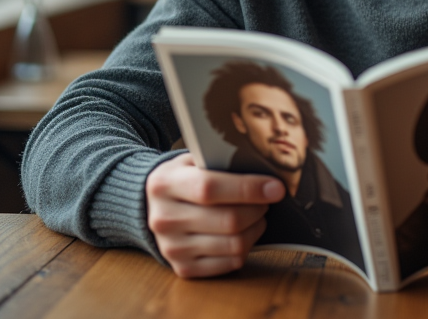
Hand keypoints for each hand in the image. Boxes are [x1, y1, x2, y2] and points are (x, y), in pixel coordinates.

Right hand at [145, 153, 284, 277]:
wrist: (151, 206)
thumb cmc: (183, 178)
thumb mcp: (193, 159)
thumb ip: (222, 161)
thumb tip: (264, 169)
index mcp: (165, 184)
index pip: (210, 188)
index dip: (248, 188)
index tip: (276, 188)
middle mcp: (164, 219)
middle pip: (228, 220)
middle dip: (258, 209)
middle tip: (267, 199)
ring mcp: (172, 247)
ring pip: (234, 244)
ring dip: (256, 228)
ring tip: (257, 215)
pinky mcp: (183, 268)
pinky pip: (230, 263)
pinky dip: (247, 247)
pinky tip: (245, 232)